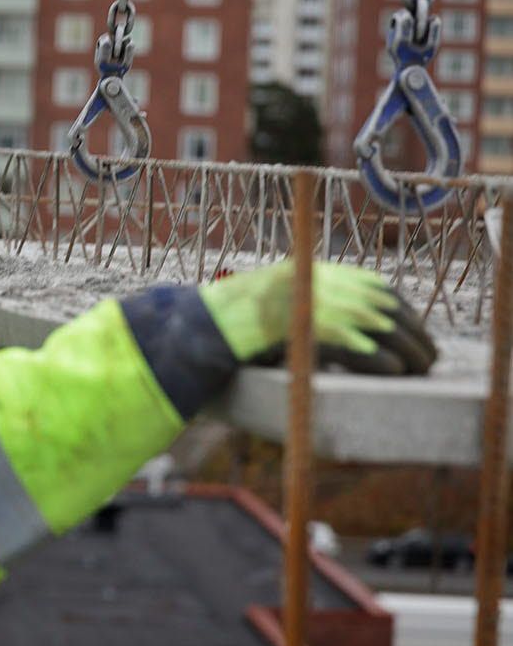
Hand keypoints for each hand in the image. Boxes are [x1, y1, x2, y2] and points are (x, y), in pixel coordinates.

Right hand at [199, 260, 435, 374]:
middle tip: (429, 358)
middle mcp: (330, 285)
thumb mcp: (289, 295)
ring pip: (385, 329)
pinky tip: (395, 372)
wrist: (216, 318)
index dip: (406, 313)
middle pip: (390, 309)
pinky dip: (383, 360)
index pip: (382, 289)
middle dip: (416, 335)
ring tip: (421, 369)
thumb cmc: (247, 314)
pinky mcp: (317, 332)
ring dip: (410, 351)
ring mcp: (324, 307)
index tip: (418, 331)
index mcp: (326, 273)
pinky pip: (360, 347)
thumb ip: (321, 300)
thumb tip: (353, 322)